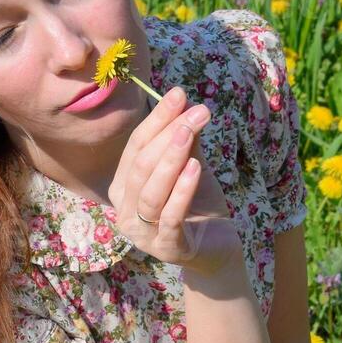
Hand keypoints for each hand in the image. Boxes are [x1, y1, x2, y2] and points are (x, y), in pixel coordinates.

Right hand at [108, 86, 242, 275]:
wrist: (218, 248)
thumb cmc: (199, 206)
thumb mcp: (191, 167)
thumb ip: (185, 141)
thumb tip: (187, 104)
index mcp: (123, 188)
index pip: (135, 148)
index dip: (156, 120)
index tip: (179, 93)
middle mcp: (124, 212)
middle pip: (140, 167)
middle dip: (166, 135)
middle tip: (194, 111)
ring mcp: (142, 234)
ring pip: (149, 192)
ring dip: (169, 159)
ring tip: (188, 132)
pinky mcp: (166, 249)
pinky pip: (170, 216)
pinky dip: (182, 190)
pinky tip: (195, 167)